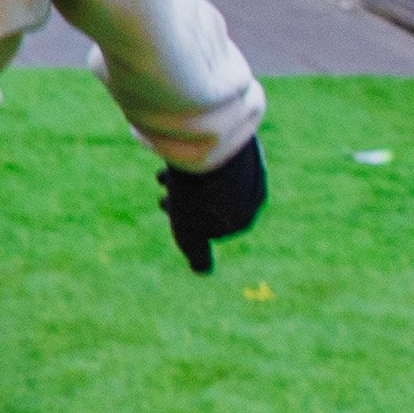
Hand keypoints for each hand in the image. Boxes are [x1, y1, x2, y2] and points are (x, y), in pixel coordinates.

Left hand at [160, 137, 266, 274]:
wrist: (209, 153)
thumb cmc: (199, 201)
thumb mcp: (192, 237)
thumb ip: (199, 256)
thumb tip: (202, 271)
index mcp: (245, 216)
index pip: (212, 224)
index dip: (185, 219)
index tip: (164, 206)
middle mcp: (252, 191)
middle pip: (211, 199)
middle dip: (182, 199)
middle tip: (161, 191)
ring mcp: (248, 166)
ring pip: (211, 176)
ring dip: (184, 179)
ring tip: (161, 174)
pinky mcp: (240, 142)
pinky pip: (216, 154)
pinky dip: (196, 158)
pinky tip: (176, 155)